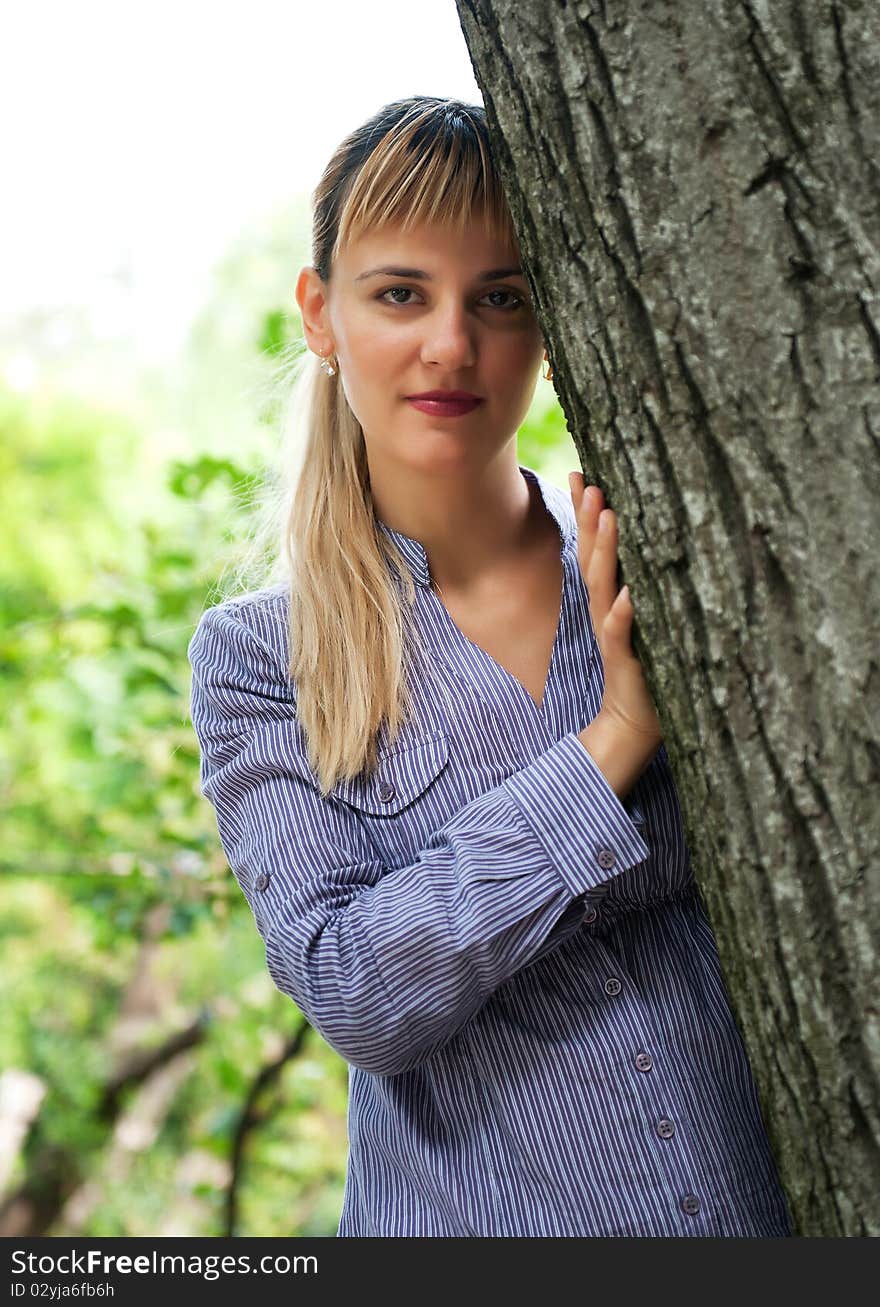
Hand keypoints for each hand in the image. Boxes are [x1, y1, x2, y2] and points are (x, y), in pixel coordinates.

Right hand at [569, 470, 662, 752]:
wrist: (633, 720)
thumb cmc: (642, 664)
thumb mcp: (636, 618)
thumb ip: (634, 584)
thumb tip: (644, 546)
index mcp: (607, 596)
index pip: (592, 546)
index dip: (585, 512)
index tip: (581, 474)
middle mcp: (604, 607)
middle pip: (591, 556)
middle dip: (589, 518)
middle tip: (590, 481)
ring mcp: (613, 630)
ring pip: (603, 585)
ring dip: (604, 551)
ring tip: (607, 518)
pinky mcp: (625, 657)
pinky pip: (621, 631)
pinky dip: (622, 612)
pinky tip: (628, 595)